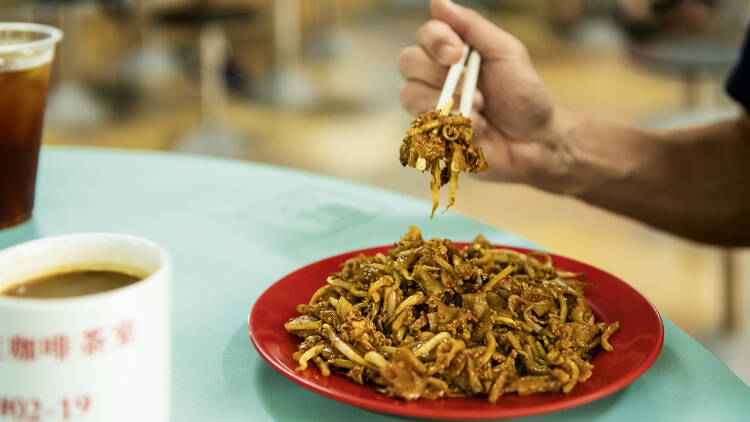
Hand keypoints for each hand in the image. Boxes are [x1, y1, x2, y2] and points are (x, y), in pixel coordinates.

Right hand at [398, 0, 564, 185]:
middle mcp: (436, 76)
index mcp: (453, 52)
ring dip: (447, 102)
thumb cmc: (524, 94)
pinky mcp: (433, 135)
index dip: (435, 41)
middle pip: (407, 61)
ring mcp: (432, 106)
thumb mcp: (506, 52)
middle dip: (439, 73)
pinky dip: (454, 126)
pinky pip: (424, 126)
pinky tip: (479, 130)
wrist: (537, 141)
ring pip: (409, 94)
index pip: (425, 35)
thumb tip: (437, 0)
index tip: (457, 53)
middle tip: (471, 84)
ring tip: (481, 109)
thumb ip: (473, 26)